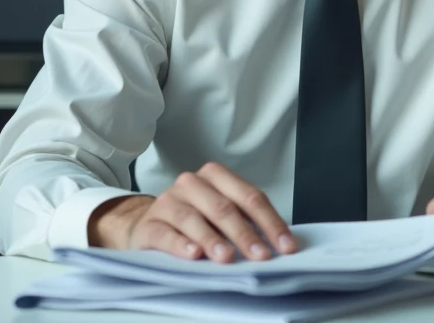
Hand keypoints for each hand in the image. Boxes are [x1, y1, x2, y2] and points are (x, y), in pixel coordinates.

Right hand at [88, 162, 297, 262]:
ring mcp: (168, 202)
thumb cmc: (194, 219)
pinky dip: (181, 244)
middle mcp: (191, 184)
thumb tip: (279, 243)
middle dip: (245, 234)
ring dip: (213, 239)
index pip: (249, 197)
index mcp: (215, 176)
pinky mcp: (149, 224)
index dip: (270, 222)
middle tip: (261, 255)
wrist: (147, 224)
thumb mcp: (220, 214)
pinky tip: (194, 255)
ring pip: (193, 219)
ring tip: (227, 257)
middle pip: (224, 208)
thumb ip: (246, 221)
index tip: (286, 245)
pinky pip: (166, 233)